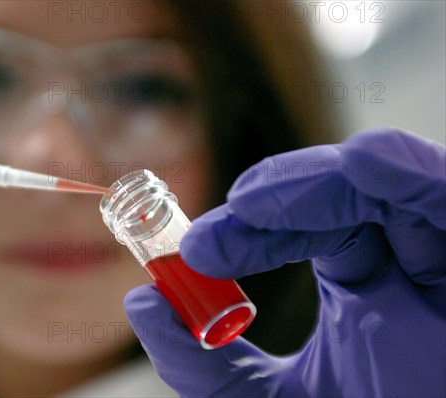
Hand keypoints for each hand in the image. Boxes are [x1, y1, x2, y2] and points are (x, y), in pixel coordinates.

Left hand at [125, 128, 445, 396]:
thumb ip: (200, 364)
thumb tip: (140, 300)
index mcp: (362, 289)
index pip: (302, 228)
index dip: (248, 227)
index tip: (194, 249)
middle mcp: (407, 267)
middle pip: (347, 195)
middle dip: (279, 194)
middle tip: (219, 223)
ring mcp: (445, 263)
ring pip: (395, 186)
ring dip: (325, 179)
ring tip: (254, 198)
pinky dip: (416, 175)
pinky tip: (369, 162)